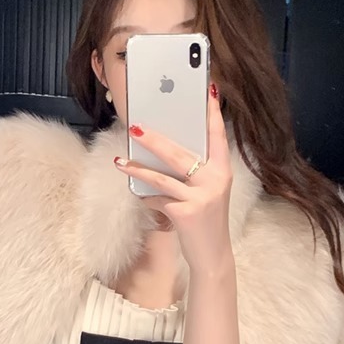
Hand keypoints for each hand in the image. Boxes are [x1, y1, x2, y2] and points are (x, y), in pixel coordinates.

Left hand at [113, 85, 233, 274]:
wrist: (212, 254)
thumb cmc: (206, 218)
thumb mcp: (207, 191)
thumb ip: (194, 171)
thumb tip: (164, 149)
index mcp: (223, 170)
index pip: (218, 134)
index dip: (212, 112)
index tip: (206, 90)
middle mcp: (215, 180)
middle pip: (181, 153)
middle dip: (155, 139)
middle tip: (135, 127)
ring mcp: (201, 197)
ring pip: (163, 176)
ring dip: (139, 168)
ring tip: (121, 161)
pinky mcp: (186, 213)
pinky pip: (158, 199)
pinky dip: (147, 198)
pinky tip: (140, 196)